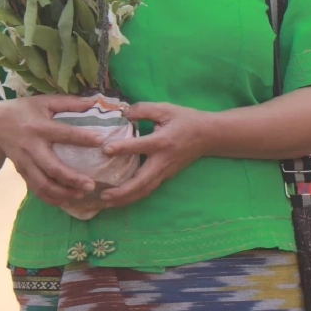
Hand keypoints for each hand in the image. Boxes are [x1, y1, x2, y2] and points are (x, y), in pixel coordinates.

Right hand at [0, 95, 104, 206]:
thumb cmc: (23, 110)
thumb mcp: (44, 101)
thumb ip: (68, 102)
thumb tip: (93, 102)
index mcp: (40, 127)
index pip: (64, 133)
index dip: (82, 137)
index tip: (101, 141)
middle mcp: (31, 147)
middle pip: (52, 167)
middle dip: (72, 178)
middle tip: (91, 184)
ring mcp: (25, 162)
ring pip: (43, 184)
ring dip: (62, 193)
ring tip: (81, 195)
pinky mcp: (21, 172)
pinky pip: (36, 189)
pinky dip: (50, 198)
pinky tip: (65, 200)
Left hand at [97, 102, 213, 208]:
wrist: (208, 135)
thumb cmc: (185, 120)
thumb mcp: (165, 109)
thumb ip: (143, 109)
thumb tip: (123, 113)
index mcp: (162, 142)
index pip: (140, 146)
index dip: (123, 148)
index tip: (105, 150)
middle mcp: (163, 161)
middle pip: (142, 182)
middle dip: (122, 191)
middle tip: (103, 195)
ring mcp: (165, 171)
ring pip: (144, 190)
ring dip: (125, 198)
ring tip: (107, 202)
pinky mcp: (165, 176)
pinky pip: (148, 189)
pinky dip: (133, 196)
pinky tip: (120, 199)